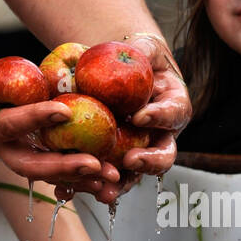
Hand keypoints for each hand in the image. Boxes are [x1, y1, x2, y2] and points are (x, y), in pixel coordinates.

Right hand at [0, 52, 119, 194]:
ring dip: (78, 178)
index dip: (36, 118)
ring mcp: (10, 152)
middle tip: (97, 164)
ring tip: (112, 180)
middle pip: (32, 165)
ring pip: (46, 172)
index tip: (65, 110)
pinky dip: (77, 173)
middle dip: (65, 167)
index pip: (9, 125)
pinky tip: (106, 176)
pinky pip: (52, 166)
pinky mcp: (22, 151)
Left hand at [52, 35, 189, 202]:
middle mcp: (160, 135)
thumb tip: (132, 48)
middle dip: (149, 162)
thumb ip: (141, 49)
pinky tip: (66, 190)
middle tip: (130, 160)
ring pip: (133, 175)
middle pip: (163, 156)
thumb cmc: (138, 58)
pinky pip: (102, 176)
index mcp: (173, 107)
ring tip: (104, 192)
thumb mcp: (142, 48)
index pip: (173, 114)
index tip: (140, 116)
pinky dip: (87, 184)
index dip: (160, 117)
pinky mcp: (112, 160)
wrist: (122, 75)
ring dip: (120, 185)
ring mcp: (138, 151)